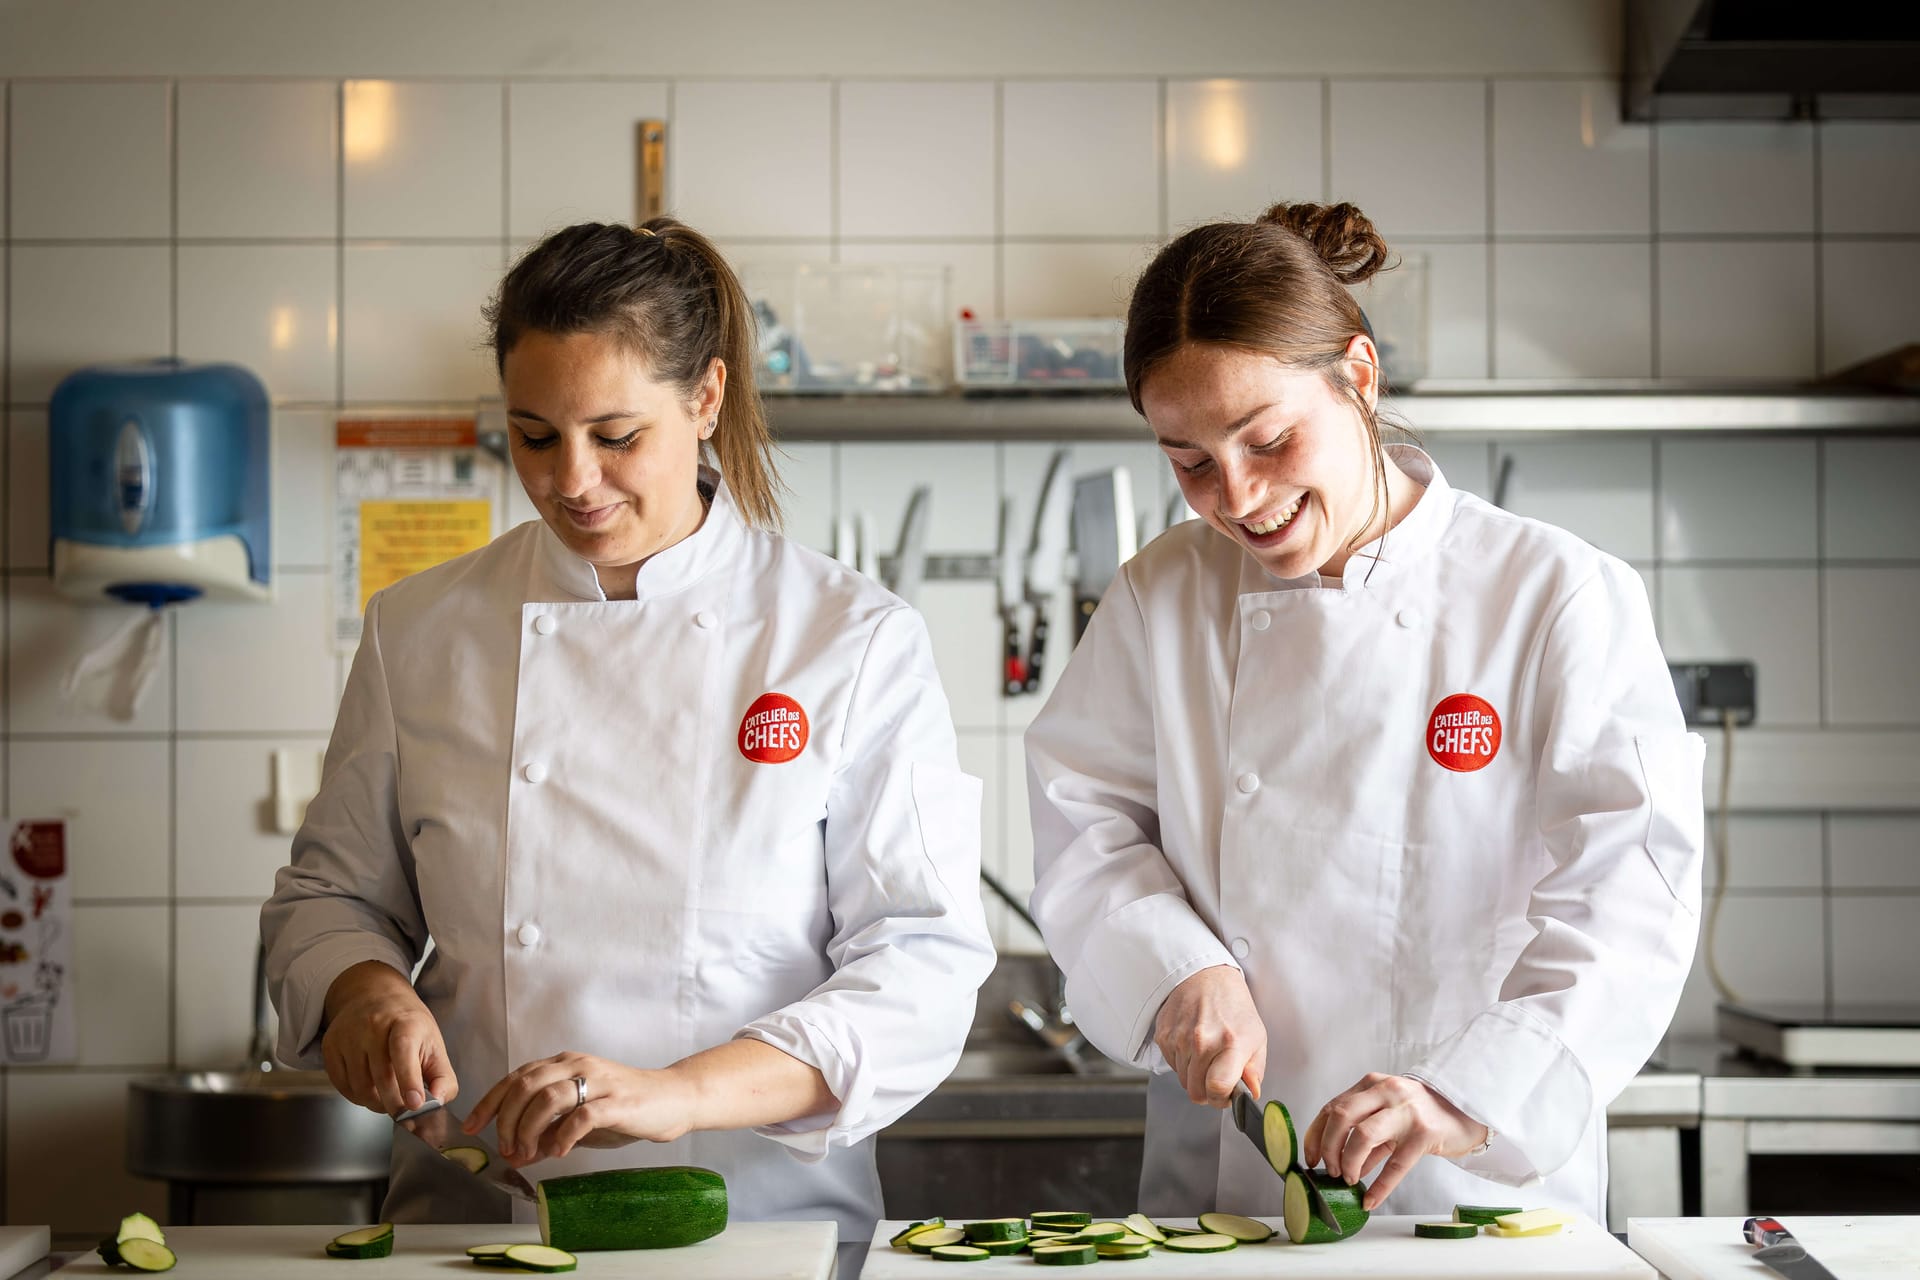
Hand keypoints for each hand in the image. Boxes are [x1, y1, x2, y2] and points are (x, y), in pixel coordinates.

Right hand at [320, 960, 457, 1115]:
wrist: (373, 996)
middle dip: (395, 1104)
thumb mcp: (434, 1043)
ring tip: (388, 1097)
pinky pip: (343, 1086)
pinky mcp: (330, 1046)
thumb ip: (443, 1077)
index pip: (403, 1050)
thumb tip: (438, 1101)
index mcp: (406, 1021)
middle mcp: (373, 1024)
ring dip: (376, 1103)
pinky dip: (358, 1098)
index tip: (415, 1104)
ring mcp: (348, 1035)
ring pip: (360, 1087)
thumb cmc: (408, 1024)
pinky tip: (370, 1089)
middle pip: (382, 1077)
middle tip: (404, 1112)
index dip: (409, 1079)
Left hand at [466, 1052, 696, 1165]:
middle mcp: (578, 1066)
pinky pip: (581, 1116)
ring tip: (528, 1153)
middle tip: (506, 1148)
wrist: (673, 1098)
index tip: (472, 1126)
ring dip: (529, 1129)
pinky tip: (560, 1152)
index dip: (490, 1102)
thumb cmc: (625, 1108)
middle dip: (506, 1120)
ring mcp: (599, 1081)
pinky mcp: (617, 1102)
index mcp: (564, 1064)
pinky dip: (563, 1136)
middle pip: (525, 1085)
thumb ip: (548, 1132)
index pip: (516, 1077)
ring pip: (548, 1098)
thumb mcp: (579, 1120)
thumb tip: (515, 1154)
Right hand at [1152, 965, 1266, 1107]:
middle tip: (1216, 1079)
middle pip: (1196, 1092)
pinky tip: (1192, 1045)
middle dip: (1207, 1092)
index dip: (1220, 1099)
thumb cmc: (1233, 1006)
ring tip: (1206, 1055)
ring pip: (1182, 1081)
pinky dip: (1182, 1062)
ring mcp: (1180, 1038)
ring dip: (1194, 1076)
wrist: (1206, 976)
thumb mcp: (1256, 1036)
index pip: (1217, 1088)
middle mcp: (1202, 1040)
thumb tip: (1250, 1094)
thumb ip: (1255, 1070)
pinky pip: (1171, 1065)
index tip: (1225, 1096)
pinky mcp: (1163, 1035)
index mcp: (1230, 1042)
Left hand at [1302, 1073, 1488, 1208]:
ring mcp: (1405, 1111)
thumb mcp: (1388, 1117)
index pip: (1331, 1108)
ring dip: (1348, 1163)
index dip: (1315, 1136)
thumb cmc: (1422, 1113)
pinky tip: (1370, 1200)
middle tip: (1331, 1171)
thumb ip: (1364, 1135)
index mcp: (1371, 1085)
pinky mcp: (1424, 1133)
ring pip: (1362, 1136)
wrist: (1468, 1111)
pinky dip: (1379, 1186)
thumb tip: (1339, 1164)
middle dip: (1328, 1148)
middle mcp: (1386, 1092)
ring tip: (1349, 1180)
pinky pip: (1395, 1165)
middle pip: (1340, 1117)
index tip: (1310, 1159)